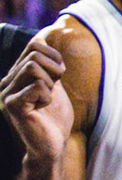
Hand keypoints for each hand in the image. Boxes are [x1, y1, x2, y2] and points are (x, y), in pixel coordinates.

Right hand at [2, 36, 73, 163]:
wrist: (53, 143)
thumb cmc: (54, 114)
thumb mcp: (53, 81)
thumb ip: (46, 62)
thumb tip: (41, 36)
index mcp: (15, 75)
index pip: (34, 44)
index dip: (54, 55)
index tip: (58, 74)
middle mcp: (6, 83)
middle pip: (34, 53)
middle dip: (55, 68)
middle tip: (54, 88)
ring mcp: (6, 94)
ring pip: (33, 66)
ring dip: (50, 82)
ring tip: (46, 98)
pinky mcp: (12, 105)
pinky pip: (37, 84)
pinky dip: (48, 95)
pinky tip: (41, 109)